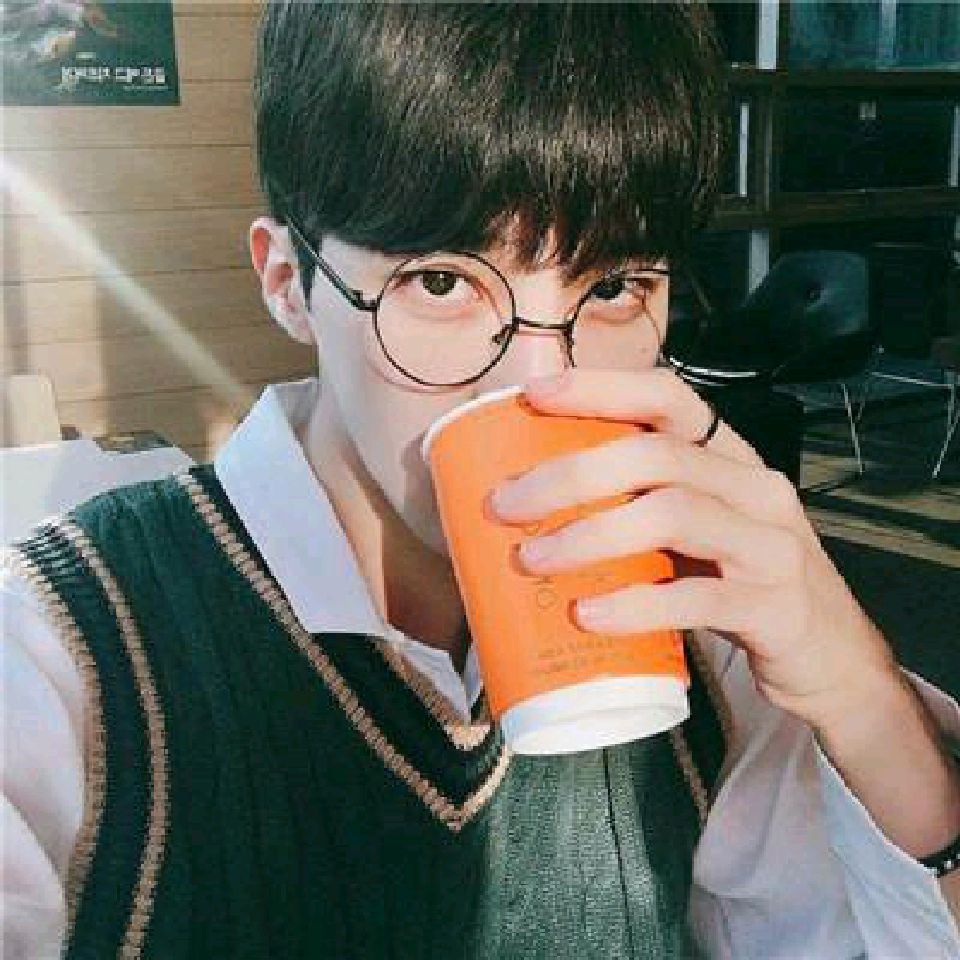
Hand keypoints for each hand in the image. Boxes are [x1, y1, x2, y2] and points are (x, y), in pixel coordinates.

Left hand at [489, 367, 899, 730]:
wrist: (832, 661)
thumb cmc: (740, 585)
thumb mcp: (698, 533)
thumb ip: (641, 509)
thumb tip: (535, 503)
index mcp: (730, 461)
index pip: (669, 398)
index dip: (602, 389)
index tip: (536, 394)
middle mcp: (755, 489)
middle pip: (657, 455)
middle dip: (573, 474)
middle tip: (507, 504)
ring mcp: (770, 545)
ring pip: (673, 514)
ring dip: (592, 534)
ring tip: (533, 559)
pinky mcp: (774, 606)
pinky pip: (696, 597)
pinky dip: (635, 604)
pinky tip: (589, 614)